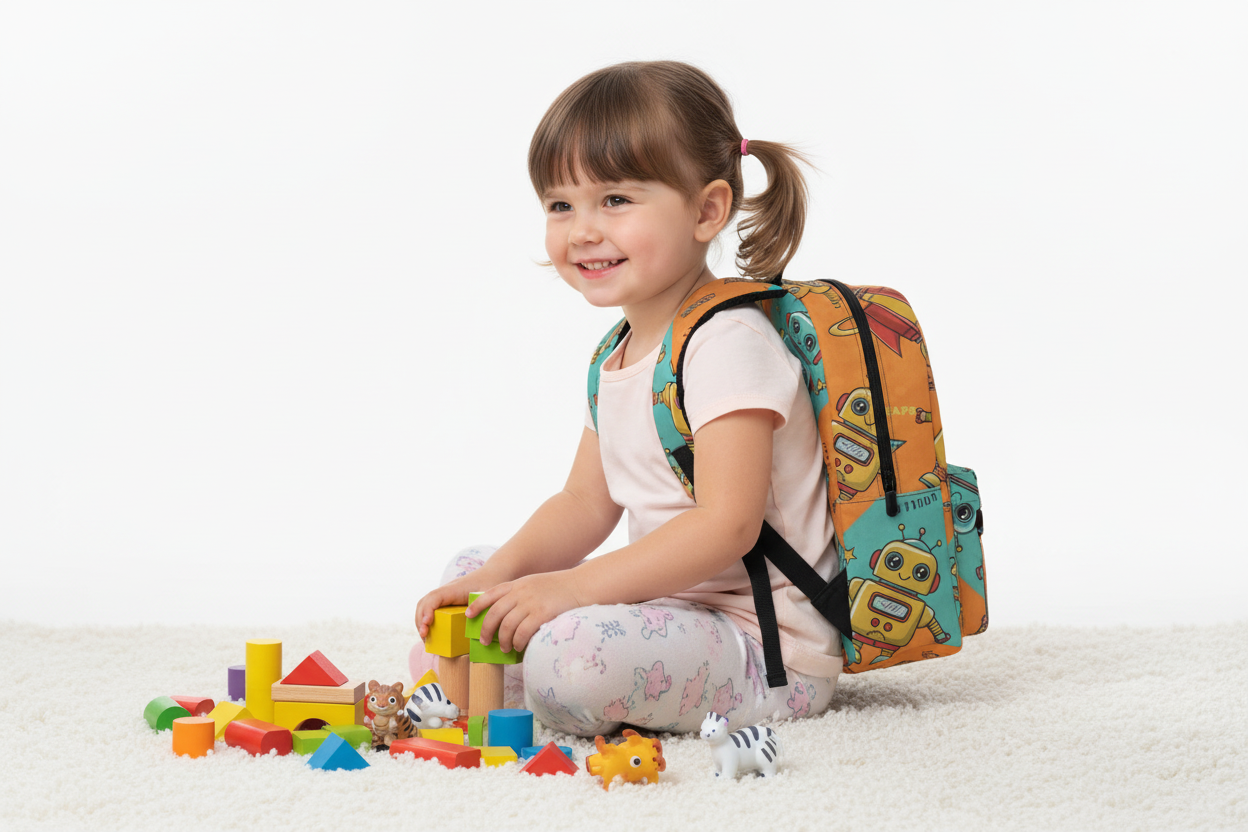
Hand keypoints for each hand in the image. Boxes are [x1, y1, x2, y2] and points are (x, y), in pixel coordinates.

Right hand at [415, 569, 499, 638]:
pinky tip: (430, 634)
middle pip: (425, 602)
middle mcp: (446, 591)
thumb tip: (477, 629)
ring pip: (425, 606)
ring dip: (421, 621)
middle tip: (424, 636)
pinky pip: (431, 609)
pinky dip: (426, 620)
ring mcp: (445, 596)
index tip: (427, 623)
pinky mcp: (447, 602)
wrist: (493, 574)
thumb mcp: (490, 596)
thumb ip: (484, 609)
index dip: (428, 610)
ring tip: (425, 638)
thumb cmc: (491, 583)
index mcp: (454, 589)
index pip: (435, 597)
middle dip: (420, 619)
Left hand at [466, 571, 585, 653]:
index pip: (490, 593)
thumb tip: (508, 615)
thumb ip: (521, 594)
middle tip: (486, 642)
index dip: (477, 605)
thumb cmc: (561, 588)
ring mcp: (531, 603)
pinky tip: (520, 648)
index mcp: (518, 584)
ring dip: (503, 640)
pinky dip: (518, 643)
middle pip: (495, 613)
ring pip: (507, 626)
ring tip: (506, 649)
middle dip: (487, 630)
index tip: (468, 615)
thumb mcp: (535, 584)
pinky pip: (522, 632)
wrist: (582, 585)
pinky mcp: (542, 614)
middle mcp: (521, 592)